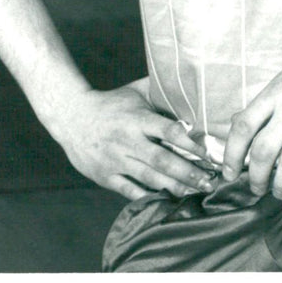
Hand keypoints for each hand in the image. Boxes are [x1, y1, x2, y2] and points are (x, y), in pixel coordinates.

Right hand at [51, 81, 217, 200]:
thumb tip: (189, 81)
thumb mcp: (135, 92)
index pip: (168, 132)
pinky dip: (149, 197)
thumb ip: (160, 90)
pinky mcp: (106, 176)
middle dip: (189, 173)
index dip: (190, 144)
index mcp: (137, 119)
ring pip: (150, 178)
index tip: (207, 153)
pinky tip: (167, 201)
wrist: (70, 117)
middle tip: (210, 181)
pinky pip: (130, 191)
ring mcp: (116, 160)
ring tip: (196, 192)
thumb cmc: (110, 103)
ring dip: (175, 187)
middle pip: (162, 160)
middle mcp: (128, 141)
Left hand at [222, 25, 281, 199]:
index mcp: (275, 92)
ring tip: (278, 193)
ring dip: (280, 185)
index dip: (231, 154)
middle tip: (255, 188)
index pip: (243, 127)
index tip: (228, 173)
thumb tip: (236, 122)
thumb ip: (264, 102)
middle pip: (264, 151)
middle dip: (255, 178)